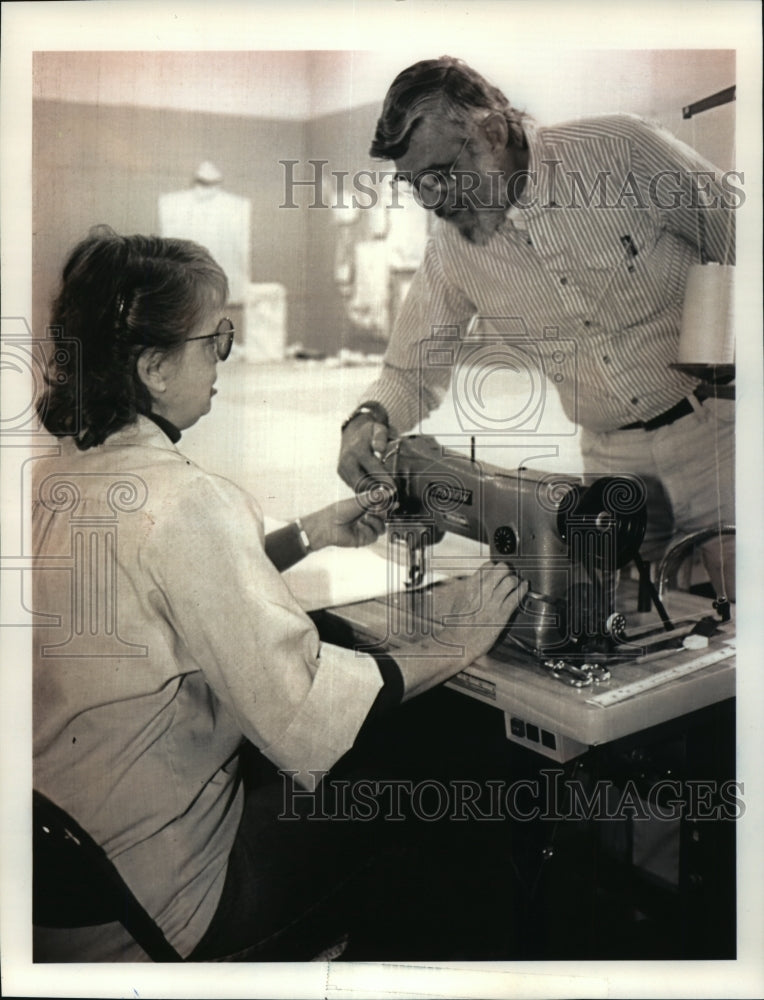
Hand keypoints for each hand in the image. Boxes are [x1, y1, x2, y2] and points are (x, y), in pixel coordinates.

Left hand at [299, 491, 388, 550]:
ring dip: (375, 521)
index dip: (389, 506)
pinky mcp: (365, 539)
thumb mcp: (360, 500)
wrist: (329, 525)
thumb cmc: (341, 510)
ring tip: (365, 518)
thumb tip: (390, 491)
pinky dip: (368, 529)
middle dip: (382, 513)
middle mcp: (368, 518)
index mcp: (367, 507)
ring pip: (382, 527)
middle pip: (385, 518)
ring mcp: (367, 529)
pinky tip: (359, 526)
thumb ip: (377, 496)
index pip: (382, 507)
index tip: (395, 504)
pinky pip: (375, 535)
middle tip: (376, 509)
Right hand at [337, 416, 394, 492]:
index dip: (384, 480)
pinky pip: (354, 486)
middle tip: (390, 492)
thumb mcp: (378, 428)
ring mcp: (342, 468)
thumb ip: (381, 437)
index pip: (372, 469)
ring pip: (358, 488)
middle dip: (377, 490)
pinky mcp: (341, 473)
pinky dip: (365, 488)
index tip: (394, 487)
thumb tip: (380, 448)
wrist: (353, 431)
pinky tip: (374, 485)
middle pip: (363, 483)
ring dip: (371, 491)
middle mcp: (347, 460)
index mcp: (358, 450)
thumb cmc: (370, 432)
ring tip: (384, 490)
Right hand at [398, 564, 527, 699]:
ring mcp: (493, 601)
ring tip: (516, 584)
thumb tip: (473, 583)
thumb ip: (468, 589)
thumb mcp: (458, 600)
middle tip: (508, 577)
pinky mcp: (502, 613)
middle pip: (502, 568)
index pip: (488, 566)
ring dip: (515, 581)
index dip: (495, 567)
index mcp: (471, 586)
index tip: (498, 572)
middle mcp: (483, 590)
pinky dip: (523, 590)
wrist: (458, 641)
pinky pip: (517, 596)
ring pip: (511, 580)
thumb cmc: (456, 625)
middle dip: (507, 571)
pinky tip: (524, 588)